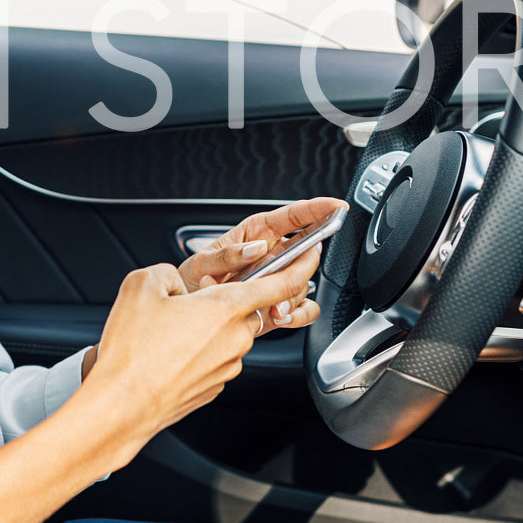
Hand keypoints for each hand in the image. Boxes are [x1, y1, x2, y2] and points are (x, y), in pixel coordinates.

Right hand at [84, 254, 321, 466]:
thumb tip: (174, 281)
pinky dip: (199, 350)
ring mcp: (229, 366)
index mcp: (227, 307)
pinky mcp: (216, 386)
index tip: (314, 252)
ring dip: (209, 326)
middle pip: (250, 307)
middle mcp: (237, 338)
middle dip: (228, 298)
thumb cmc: (133, 352)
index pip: (284, 282)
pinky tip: (168, 352)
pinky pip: (215, 357)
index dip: (304, 264)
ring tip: (168, 330)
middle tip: (193, 297)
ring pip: (229, 333)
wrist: (122, 405)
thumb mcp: (142, 286)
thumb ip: (167, 272)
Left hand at [176, 196, 343, 333]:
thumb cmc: (191, 279)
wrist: (186, 311)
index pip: (292, 216)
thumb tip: (255, 248)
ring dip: (292, 295)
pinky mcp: (276, 304)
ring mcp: (276, 280)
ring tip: (271, 306)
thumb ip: (226, 255)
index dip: (316, 209)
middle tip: (295, 271)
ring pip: (304, 282)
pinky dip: (295, 315)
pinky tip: (277, 317)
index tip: (336, 206)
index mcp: (256, 234)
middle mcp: (271, 255)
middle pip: (305, 251)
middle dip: (305, 263)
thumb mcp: (201, 263)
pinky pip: (301, 309)